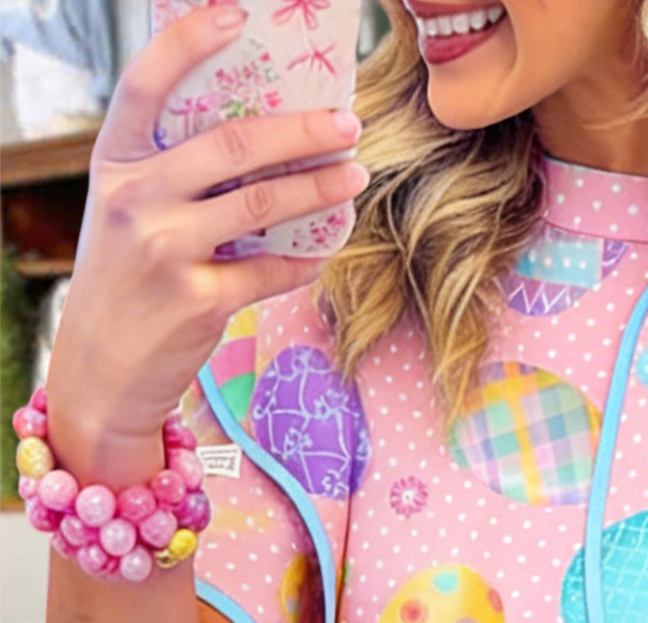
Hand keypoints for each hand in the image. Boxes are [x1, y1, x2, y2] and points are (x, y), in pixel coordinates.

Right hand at [46, 3, 368, 471]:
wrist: (100, 371)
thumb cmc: (124, 280)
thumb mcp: (126, 212)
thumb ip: (171, 173)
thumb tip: (260, 138)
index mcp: (114, 163)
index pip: (145, 84)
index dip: (188, 41)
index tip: (234, 14)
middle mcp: (135, 200)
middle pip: (232, 144)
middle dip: (300, 129)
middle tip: (346, 122)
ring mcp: (166, 251)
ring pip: (262, 204)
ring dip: (319, 186)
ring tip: (355, 175)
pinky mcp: (199, 302)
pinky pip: (271, 270)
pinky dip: (303, 259)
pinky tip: (321, 249)